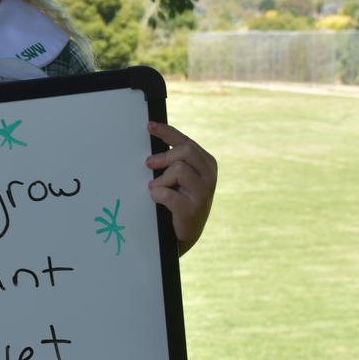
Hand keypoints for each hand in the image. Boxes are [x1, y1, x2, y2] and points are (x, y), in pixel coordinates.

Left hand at [145, 121, 216, 255]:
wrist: (184, 233)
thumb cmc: (179, 200)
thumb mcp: (180, 177)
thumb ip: (174, 159)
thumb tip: (152, 137)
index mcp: (207, 164)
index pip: (186, 141)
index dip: (167, 132)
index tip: (149, 126)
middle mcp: (210, 176)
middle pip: (185, 151)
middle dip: (164, 156)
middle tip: (149, 164)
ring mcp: (204, 192)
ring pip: (178, 169)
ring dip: (161, 180)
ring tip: (156, 189)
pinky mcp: (193, 209)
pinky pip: (167, 193)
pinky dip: (157, 194)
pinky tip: (157, 200)